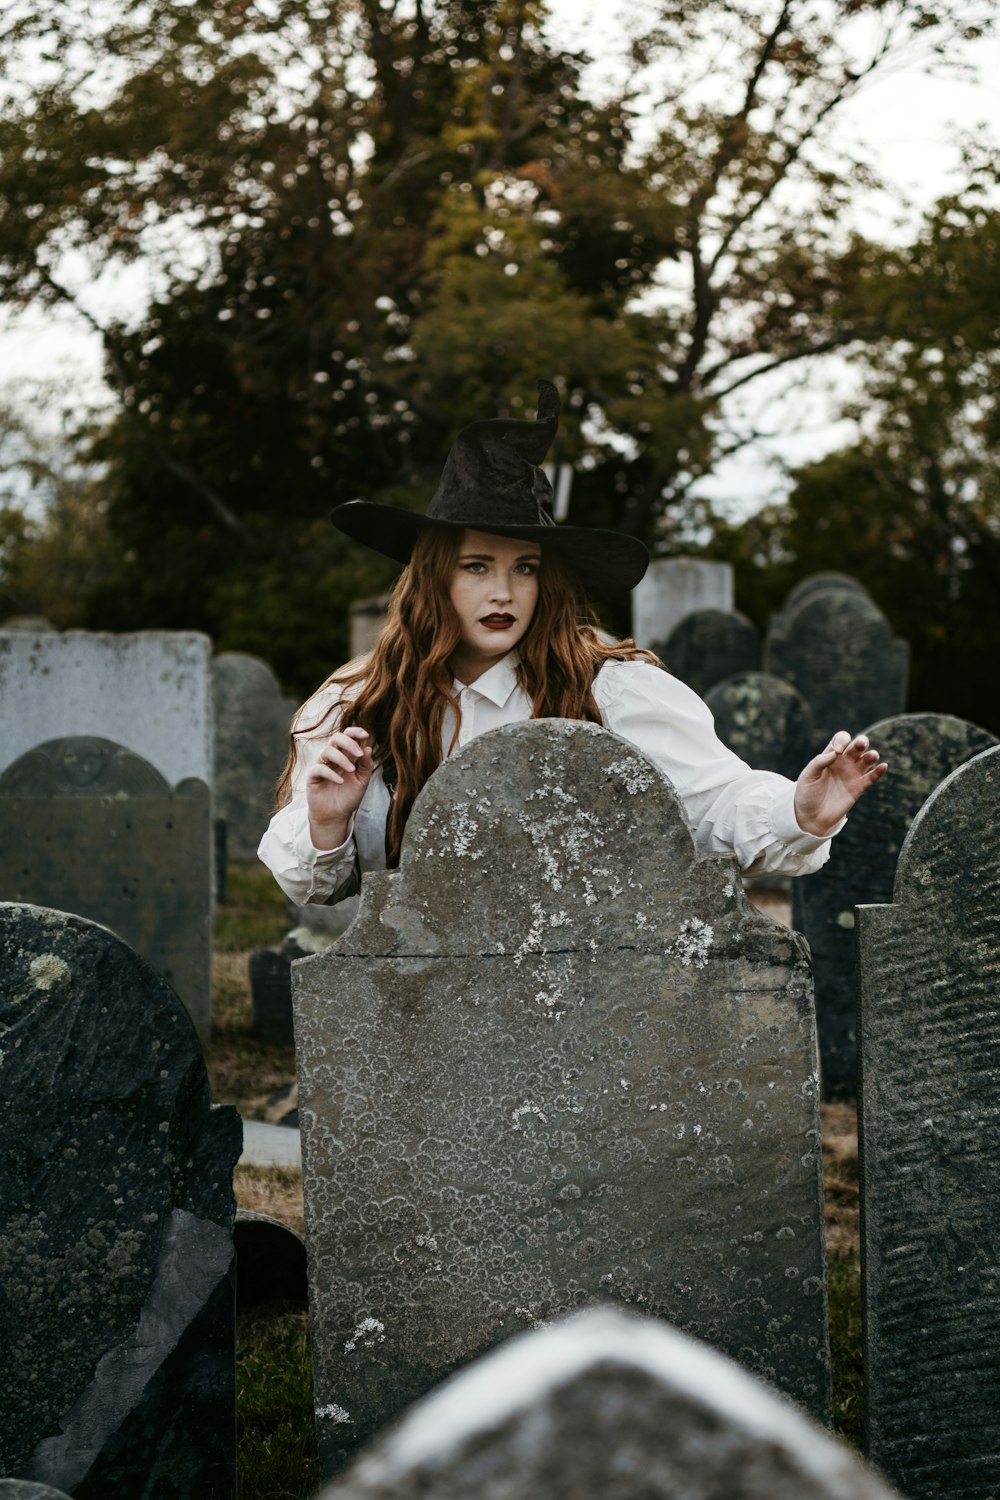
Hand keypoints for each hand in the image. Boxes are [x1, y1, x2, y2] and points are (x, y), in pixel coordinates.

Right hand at [306, 726, 372, 849]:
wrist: (335, 816)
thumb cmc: (348, 798)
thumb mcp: (362, 782)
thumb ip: (366, 766)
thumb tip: (368, 748)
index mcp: (346, 756)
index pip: (348, 736)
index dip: (355, 732)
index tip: (366, 735)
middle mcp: (333, 758)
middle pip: (336, 738)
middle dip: (348, 743)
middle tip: (358, 754)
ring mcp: (322, 765)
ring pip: (327, 751)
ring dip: (341, 758)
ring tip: (351, 771)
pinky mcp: (313, 776)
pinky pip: (319, 768)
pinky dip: (331, 773)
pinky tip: (340, 781)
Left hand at [793, 730, 887, 836]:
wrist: (811, 817)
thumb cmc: (807, 794)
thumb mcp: (808, 776)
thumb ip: (819, 762)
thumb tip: (835, 753)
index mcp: (830, 756)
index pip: (841, 740)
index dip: (842, 740)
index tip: (838, 751)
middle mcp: (843, 762)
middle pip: (857, 747)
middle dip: (861, 742)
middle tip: (860, 744)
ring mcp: (852, 775)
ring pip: (866, 760)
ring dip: (871, 755)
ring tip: (873, 756)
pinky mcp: (858, 788)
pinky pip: (871, 777)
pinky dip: (878, 772)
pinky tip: (883, 766)